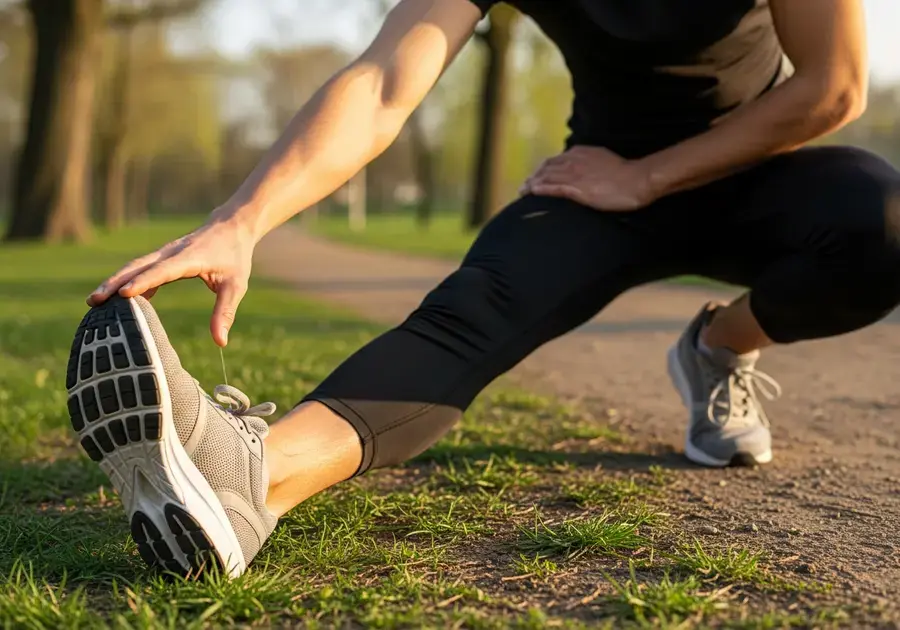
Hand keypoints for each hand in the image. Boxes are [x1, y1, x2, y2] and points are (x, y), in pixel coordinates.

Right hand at [87, 212, 255, 346]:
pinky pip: (140, 269)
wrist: (231, 227)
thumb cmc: (235, 257)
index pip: (162, 271)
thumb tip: (221, 342)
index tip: (122, 294)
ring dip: (114, 281)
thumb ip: (225, 312)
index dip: (143, 282)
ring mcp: (164, 253)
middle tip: (93, 301)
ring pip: (134, 266)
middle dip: (114, 282)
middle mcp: (171, 253)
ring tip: (94, 301)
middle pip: (137, 266)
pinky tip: (117, 301)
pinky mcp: (163, 258)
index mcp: (188, 258)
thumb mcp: (236, 286)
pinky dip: (127, 281)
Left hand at [521, 146, 656, 210]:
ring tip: (522, 191)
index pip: (556, 160)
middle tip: (524, 186)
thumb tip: (587, 170)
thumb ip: (592, 163)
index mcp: (581, 153)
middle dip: (534, 176)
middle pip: (547, 167)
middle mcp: (574, 161)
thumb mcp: (605, 162)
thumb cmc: (627, 174)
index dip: (544, 169)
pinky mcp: (577, 189)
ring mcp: (575, 174)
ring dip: (532, 183)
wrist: (638, 179)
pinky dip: (541, 189)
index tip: (537, 176)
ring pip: (547, 177)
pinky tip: (532, 192)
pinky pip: (554, 188)